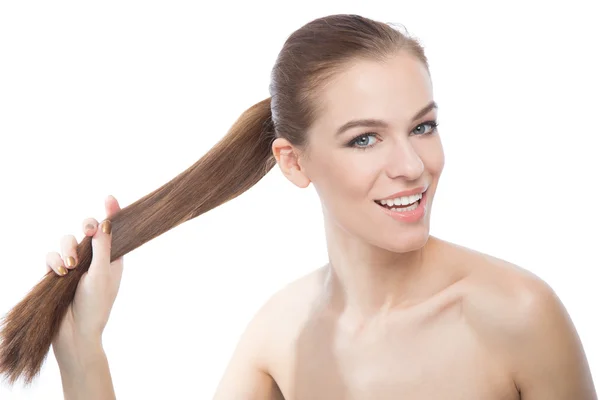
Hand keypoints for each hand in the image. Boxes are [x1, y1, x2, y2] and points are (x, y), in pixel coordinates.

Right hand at [48, 195, 123, 360]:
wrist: (75, 334)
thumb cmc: (96, 305)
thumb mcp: (103, 273)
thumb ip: (103, 247)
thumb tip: (107, 221)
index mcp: (112, 258)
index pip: (112, 231)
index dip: (111, 213)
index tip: (109, 197)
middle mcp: (94, 259)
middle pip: (88, 230)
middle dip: (86, 227)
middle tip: (88, 231)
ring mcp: (75, 266)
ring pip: (66, 241)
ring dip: (67, 249)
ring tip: (71, 267)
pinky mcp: (56, 274)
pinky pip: (51, 256)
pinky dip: (54, 261)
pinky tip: (59, 272)